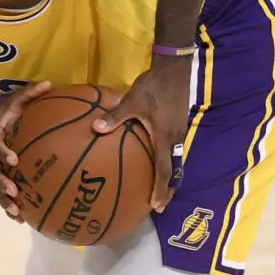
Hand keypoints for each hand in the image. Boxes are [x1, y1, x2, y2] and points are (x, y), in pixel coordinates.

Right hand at [0, 80, 54, 221]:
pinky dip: (9, 207)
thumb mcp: (19, 99)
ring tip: (16, 212)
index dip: (2, 152)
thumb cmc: (12, 110)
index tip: (14, 159)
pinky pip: (1, 195)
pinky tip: (22, 220)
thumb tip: (50, 83)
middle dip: (1, 183)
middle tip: (14, 191)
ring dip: (3, 200)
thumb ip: (31, 92)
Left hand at [92, 58, 191, 211]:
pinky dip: (167, 161)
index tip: (157, 205)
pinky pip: (173, 149)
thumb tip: (95, 128)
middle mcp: (175, 138)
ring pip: (175, 160)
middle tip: (159, 205)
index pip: (164, 170)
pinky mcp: (178, 124)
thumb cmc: (153, 86)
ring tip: (158, 189)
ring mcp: (179, 131)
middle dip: (167, 189)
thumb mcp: (131, 100)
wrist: (175, 69)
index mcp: (165, 137)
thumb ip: (114, 116)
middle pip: (174, 170)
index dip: (161, 188)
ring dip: (168, 176)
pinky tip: (155, 162)